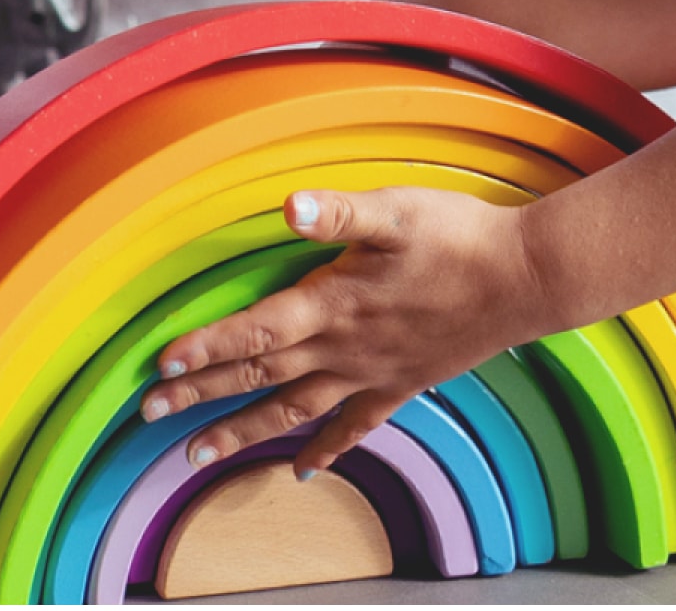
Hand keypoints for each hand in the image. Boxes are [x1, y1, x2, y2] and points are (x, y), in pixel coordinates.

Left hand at [137, 186, 553, 474]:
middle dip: (201, 394)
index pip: (255, 330)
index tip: (160, 365)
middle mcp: (344, 348)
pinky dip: (325, 449)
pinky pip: (354, 426)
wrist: (526, 279)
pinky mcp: (401, 384)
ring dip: (242, 433)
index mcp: (334, 303)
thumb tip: (291, 206)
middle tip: (149, 413)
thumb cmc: (458, 237)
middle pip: (259, 376)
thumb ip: (340, 212)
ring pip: (293, 411)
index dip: (205, 347)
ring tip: (197, 456)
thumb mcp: (398, 210)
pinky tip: (303, 470)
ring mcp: (371, 373)